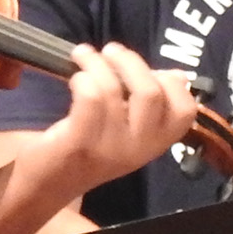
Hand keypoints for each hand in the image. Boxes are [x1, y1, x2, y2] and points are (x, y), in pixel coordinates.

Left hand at [32, 42, 198, 192]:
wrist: (48, 182)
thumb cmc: (89, 145)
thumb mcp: (127, 127)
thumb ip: (150, 102)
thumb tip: (178, 75)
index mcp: (155, 144)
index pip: (184, 112)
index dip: (171, 83)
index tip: (147, 68)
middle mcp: (138, 149)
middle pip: (151, 93)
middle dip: (130, 61)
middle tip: (111, 50)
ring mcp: (109, 149)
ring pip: (112, 90)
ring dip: (96, 62)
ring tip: (84, 54)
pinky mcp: (78, 144)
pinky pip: (89, 99)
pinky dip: (82, 79)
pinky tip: (75, 79)